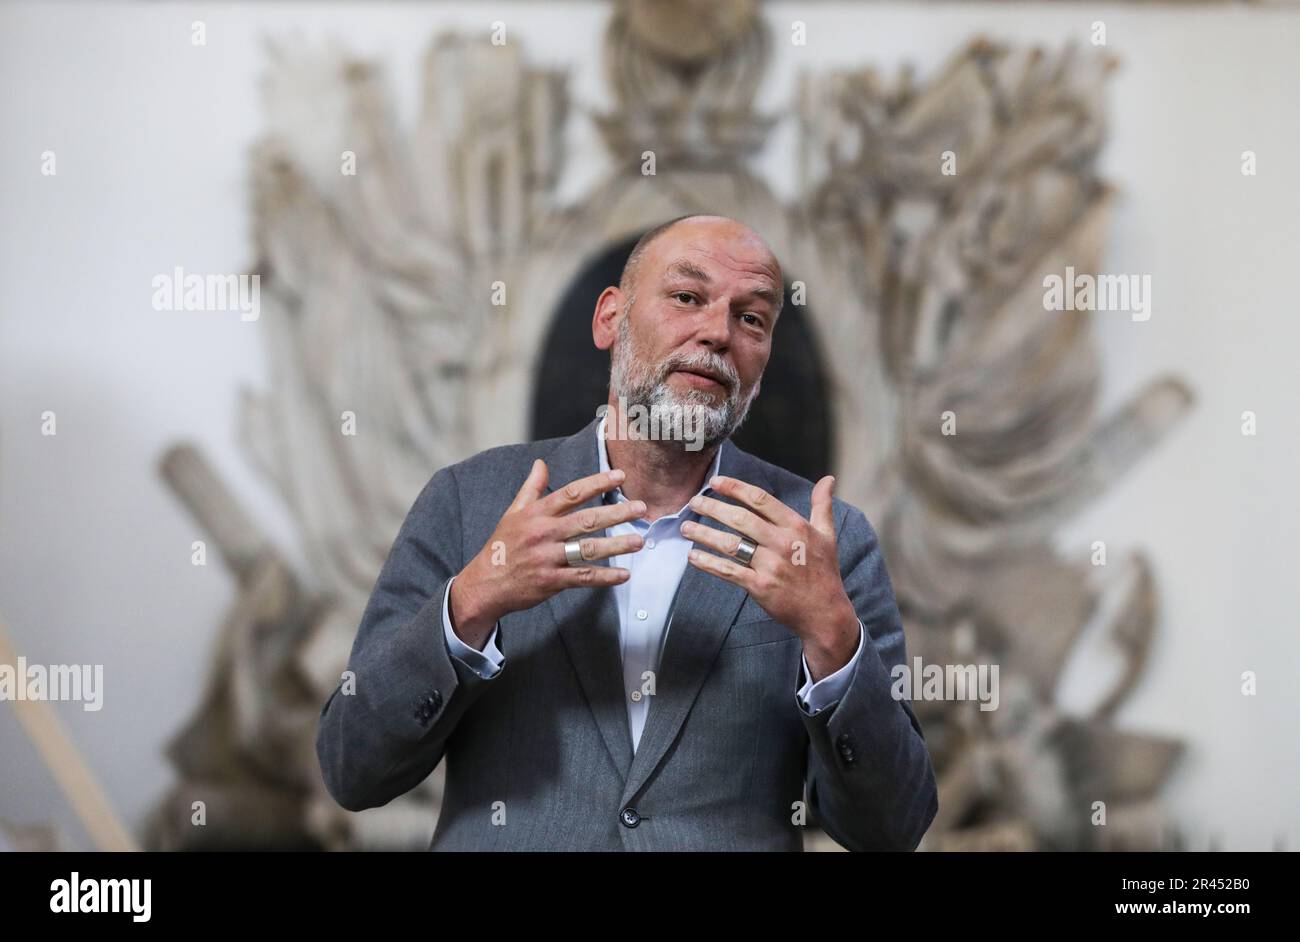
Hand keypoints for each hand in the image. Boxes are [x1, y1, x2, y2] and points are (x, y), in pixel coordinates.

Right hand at [449, 459, 646, 648]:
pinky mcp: (550, 581)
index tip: (620, 476)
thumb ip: (531, 488)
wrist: (485, 583)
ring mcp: (547, 558)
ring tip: (638, 541)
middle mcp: (542, 533)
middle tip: (641, 507)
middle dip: (616, 513)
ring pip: (587, 549)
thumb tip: (541, 463)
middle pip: (585, 519)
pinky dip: (604, 577)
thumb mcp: (512, 513)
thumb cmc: (502, 545)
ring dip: (616, 545)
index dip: (597, 483)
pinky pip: (582, 577)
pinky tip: (623, 575)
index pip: (571, 493)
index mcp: (536, 514)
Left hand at [682, 474, 858, 680]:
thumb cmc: (824, 573)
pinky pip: (728, 571)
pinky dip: (708, 563)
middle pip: (740, 518)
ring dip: (704, 534)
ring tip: (686, 527)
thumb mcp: (827, 536)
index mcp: (796, 527)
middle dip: (713, 507)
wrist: (825, 613)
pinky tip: (693, 556)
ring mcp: (770, 566)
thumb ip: (822, 506)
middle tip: (694, 501)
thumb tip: (828, 479)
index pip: (760, 500)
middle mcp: (782, 543)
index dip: (735, 488)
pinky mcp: (760, 586)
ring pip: (730, 544)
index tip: (715, 481)